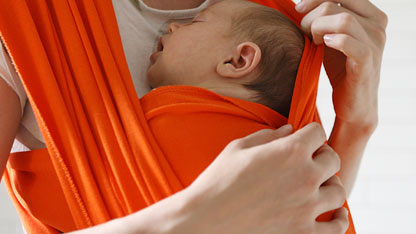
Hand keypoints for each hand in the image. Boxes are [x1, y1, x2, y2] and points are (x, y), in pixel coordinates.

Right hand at [179, 123, 347, 233]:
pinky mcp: (304, 233)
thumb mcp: (238, 149)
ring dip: (330, 185)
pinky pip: (337, 227)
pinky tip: (335, 213)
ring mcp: (307, 207)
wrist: (205, 221)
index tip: (304, 138)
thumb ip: (268, 136)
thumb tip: (289, 129)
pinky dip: (339, 218)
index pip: (318, 132)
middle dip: (322, 156)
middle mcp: (305, 177)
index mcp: (290, 151)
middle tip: (310, 160)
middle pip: (333, 159)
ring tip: (318, 185)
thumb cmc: (217, 181)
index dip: (310, 133)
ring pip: (339, 191)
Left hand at [296, 0, 387, 128]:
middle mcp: (377, 25)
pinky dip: (334, 41)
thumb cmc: (341, 68)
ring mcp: (374, 43)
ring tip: (314, 42)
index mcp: (371, 15)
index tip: (298, 10)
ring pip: (342, 20)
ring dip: (318, 29)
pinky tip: (324, 45)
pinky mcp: (367, 62)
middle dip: (311, 18)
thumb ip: (326, 19)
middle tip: (305, 34)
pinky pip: (350, 43)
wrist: (354, 104)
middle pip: (334, 5)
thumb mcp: (333, 38)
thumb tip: (303, 5)